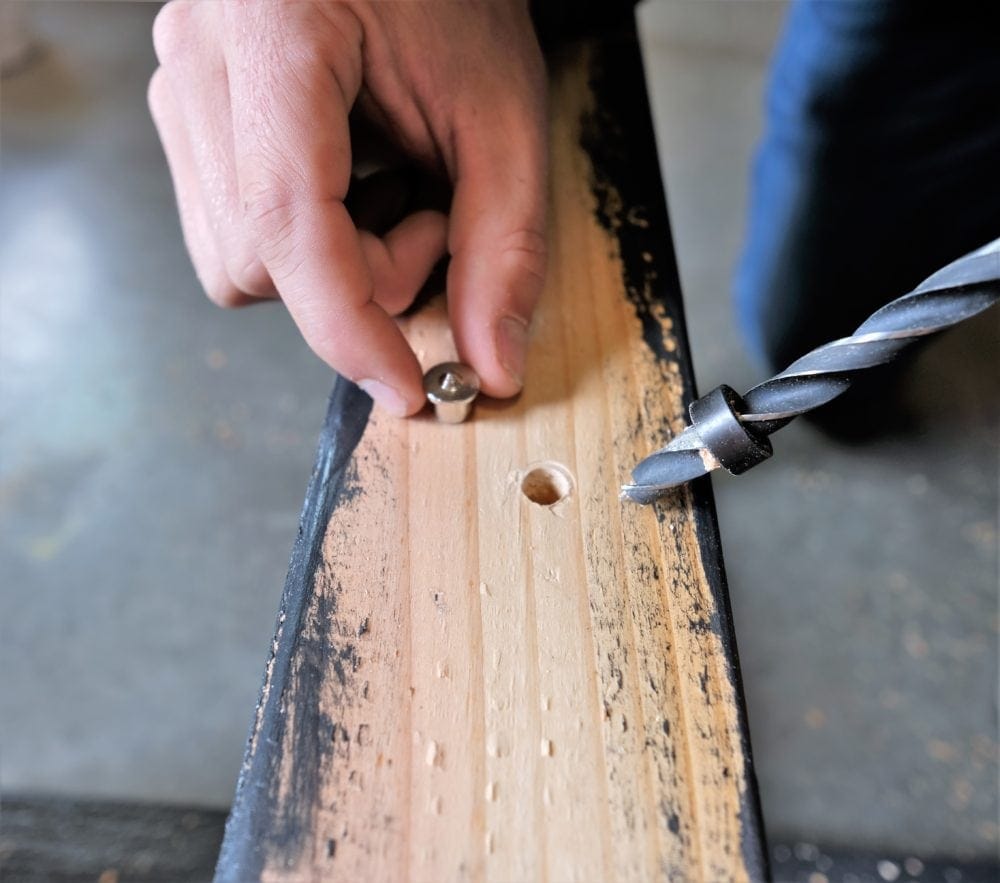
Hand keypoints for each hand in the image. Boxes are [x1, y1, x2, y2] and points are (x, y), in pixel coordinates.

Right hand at [149, 0, 546, 415]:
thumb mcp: (501, 114)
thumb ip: (505, 245)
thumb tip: (490, 364)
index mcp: (270, 34)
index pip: (286, 222)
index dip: (347, 327)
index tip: (405, 388)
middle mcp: (199, 61)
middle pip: (258, 261)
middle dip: (362, 276)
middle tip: (432, 218)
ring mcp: (182, 87)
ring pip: (238, 261)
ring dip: (335, 263)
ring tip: (392, 189)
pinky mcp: (193, 114)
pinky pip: (235, 232)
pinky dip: (308, 242)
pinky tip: (353, 184)